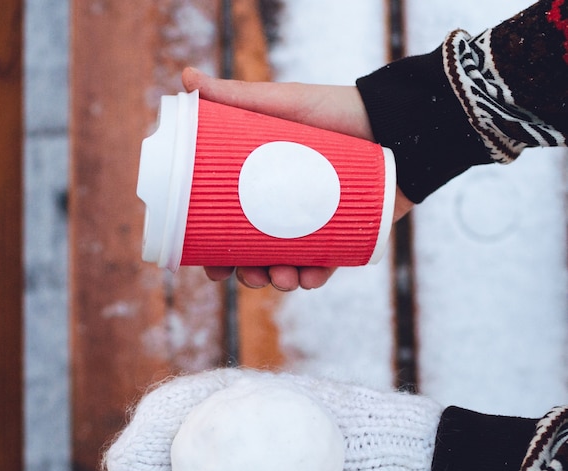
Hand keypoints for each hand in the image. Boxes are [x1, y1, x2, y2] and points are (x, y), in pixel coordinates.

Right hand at [181, 67, 413, 290]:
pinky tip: (306, 278)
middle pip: (256, 254)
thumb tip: (184, 78)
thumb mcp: (283, 102)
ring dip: (278, 280)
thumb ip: (236, 95)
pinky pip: (326, 267)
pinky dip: (313, 278)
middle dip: (248, 273)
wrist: (398, 122)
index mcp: (265, 188)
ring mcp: (316, 227)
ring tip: (281, 277)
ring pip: (288, 266)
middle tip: (247, 274)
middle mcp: (287, 211)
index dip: (216, 249)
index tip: (208, 263)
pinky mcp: (346, 236)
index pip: (232, 225)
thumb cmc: (337, 110)